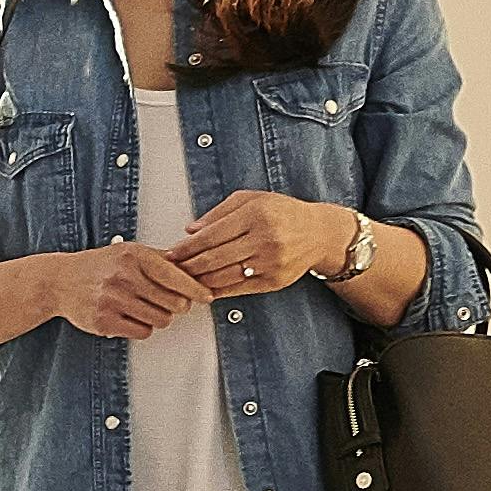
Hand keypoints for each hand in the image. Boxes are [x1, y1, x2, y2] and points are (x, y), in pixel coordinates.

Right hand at [38, 243, 201, 340]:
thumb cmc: (99, 266)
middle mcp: (123, 277)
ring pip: (160, 320)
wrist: (60, 281)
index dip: (195, 289)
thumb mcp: (128, 252)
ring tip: (145, 307)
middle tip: (170, 302)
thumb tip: (193, 267)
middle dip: (176, 305)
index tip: (207, 296)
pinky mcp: (105, 321)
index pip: (175, 275)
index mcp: (133, 256)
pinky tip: (131, 316)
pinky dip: (142, 327)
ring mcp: (112, 300)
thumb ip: (159, 259)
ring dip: (159, 317)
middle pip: (173, 302)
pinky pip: (142, 332)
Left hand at [156, 188, 361, 303]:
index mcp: (256, 215)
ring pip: (224, 277)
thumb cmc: (282, 213)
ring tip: (184, 280)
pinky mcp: (274, 281)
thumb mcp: (252, 199)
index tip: (171, 252)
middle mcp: (264, 240)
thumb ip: (219, 213)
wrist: (319, 233)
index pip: (211, 235)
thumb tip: (190, 230)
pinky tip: (205, 289)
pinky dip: (218, 291)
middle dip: (188, 266)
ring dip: (199, 281)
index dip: (187, 247)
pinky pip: (239, 289)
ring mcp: (270, 263)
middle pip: (214, 258)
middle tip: (171, 269)